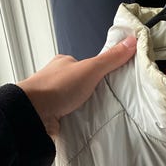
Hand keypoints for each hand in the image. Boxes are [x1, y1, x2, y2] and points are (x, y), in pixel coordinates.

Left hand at [17, 36, 136, 135]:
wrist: (34, 112)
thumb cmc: (58, 87)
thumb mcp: (90, 69)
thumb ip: (110, 59)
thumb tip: (131, 41)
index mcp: (64, 63)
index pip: (85, 65)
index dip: (99, 73)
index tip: (111, 83)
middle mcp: (55, 78)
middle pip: (80, 84)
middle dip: (91, 93)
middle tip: (106, 102)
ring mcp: (52, 97)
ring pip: (73, 101)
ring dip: (83, 108)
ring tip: (97, 115)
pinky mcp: (50, 114)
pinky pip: (67, 116)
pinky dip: (75, 120)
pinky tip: (84, 124)